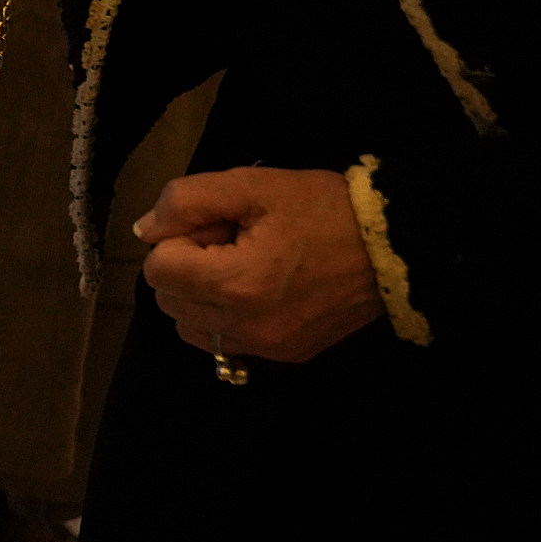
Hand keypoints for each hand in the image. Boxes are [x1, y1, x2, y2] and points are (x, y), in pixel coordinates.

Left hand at [134, 167, 382, 363]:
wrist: (394, 248)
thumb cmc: (322, 208)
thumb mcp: (252, 185)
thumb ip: (187, 201)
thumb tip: (145, 230)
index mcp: (235, 283)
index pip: (157, 269)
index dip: (178, 239)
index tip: (216, 226)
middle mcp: (246, 326)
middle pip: (169, 300)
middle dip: (187, 267)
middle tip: (232, 242)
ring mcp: (268, 346)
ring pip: (191, 327)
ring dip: (201, 296)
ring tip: (245, 266)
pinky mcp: (287, 356)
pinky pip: (225, 344)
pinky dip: (224, 318)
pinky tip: (258, 290)